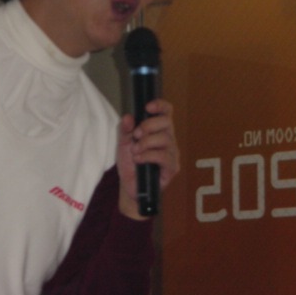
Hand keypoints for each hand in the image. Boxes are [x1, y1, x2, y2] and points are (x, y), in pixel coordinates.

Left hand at [116, 99, 179, 219]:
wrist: (130, 188)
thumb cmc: (130, 164)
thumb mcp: (123, 143)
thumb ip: (125, 129)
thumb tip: (129, 117)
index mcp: (159, 130)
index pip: (167, 112)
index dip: (160, 105)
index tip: (148, 107)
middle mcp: (169, 139)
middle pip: (167, 122)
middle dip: (148, 126)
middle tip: (136, 135)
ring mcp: (172, 153)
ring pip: (164, 139)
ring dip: (145, 143)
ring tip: (135, 152)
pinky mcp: (172, 168)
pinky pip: (163, 156)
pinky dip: (147, 156)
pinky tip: (139, 160)